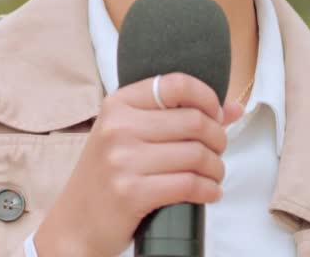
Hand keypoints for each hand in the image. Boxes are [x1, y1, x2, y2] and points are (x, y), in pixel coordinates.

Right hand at [34, 73, 244, 256]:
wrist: (75, 225)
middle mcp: (118, 127)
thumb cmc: (107, 178)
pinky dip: (209, 190)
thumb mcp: (129, 138)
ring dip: (216, 168)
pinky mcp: (131, 192)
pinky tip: (208, 192)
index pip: (175, 84)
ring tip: (213, 175)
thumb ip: (178, 117)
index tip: (215, 116)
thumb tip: (233, 107)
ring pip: (197, 154)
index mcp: (117, 105)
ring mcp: (123, 160)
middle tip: (217, 152)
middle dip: (218, 139)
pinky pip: (189, 185)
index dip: (207, 98)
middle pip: (194, 121)